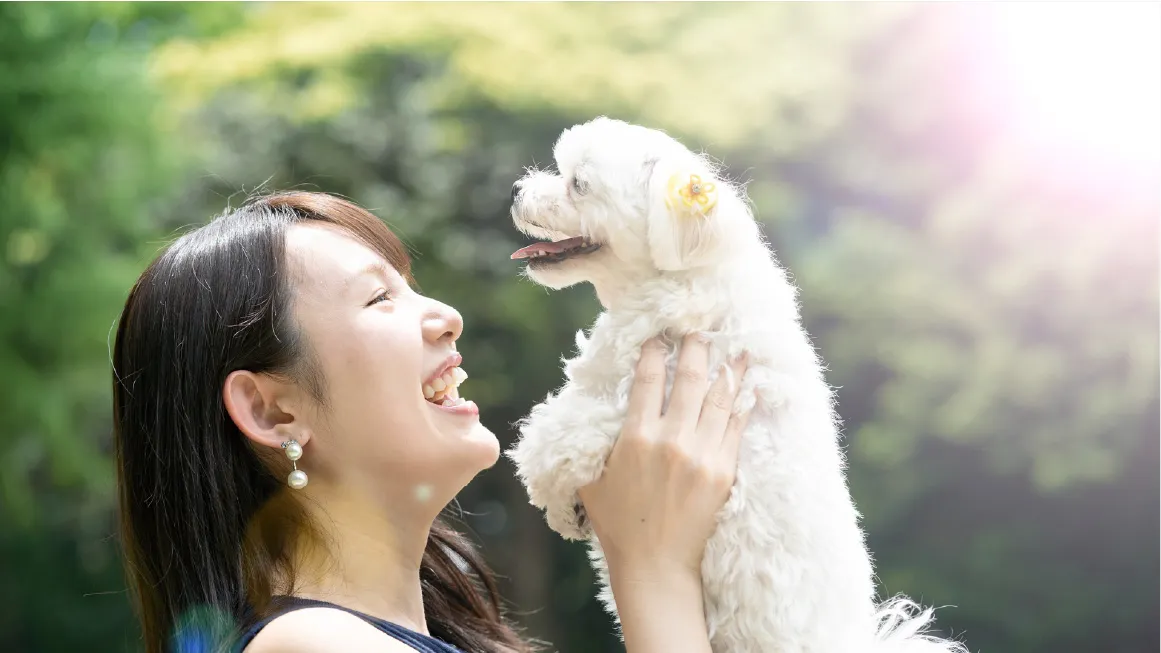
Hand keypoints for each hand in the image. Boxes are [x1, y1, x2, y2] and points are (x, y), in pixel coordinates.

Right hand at [578, 334, 751, 582]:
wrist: (656, 564)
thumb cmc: (618, 522)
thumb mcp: (592, 478)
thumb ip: (593, 440)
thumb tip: (590, 407)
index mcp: (635, 437)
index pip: (647, 378)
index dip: (654, 351)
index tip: (658, 335)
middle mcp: (671, 440)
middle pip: (688, 378)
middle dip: (695, 347)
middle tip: (699, 327)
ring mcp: (702, 455)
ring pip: (719, 397)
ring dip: (728, 367)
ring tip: (735, 345)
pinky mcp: (724, 471)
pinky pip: (736, 426)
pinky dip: (744, 402)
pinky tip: (749, 385)